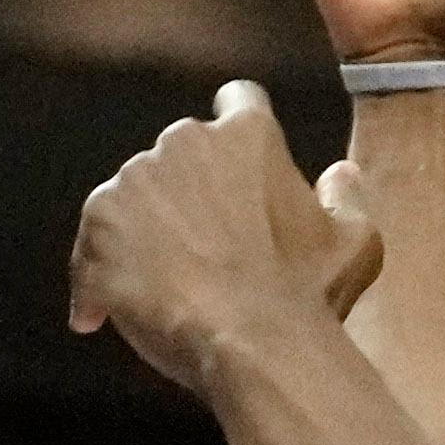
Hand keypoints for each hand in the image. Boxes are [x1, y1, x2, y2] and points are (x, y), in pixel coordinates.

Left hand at [69, 82, 382, 388]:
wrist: (254, 342)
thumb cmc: (308, 294)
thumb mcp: (354, 242)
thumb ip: (346, 197)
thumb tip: (339, 173)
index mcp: (248, 135)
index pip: (238, 101)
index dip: (234, 127)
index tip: (229, 163)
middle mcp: (186, 141)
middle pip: (178, 156)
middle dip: (185, 195)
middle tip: (201, 251)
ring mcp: (136, 180)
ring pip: (131, 200)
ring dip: (141, 235)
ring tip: (159, 293)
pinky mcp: (100, 223)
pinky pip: (90, 247)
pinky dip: (95, 278)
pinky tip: (103, 318)